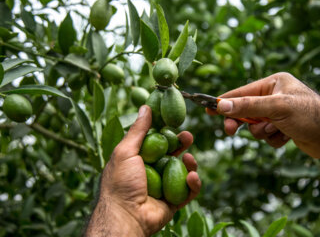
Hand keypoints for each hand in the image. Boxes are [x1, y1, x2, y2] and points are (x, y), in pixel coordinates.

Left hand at [85, 105, 200, 236]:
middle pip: (172, 154)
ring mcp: (164, 187)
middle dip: (182, 144)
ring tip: (189, 159)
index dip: (167, 131)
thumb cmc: (121, 182)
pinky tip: (192, 176)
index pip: (157, 142)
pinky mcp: (174, 202)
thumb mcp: (125, 151)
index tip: (175, 121)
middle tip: (188, 136)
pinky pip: (189, 191)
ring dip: (190, 163)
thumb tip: (146, 107)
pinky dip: (194, 183)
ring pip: (183, 171)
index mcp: (139, 160)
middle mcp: (152, 172)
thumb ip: (138, 130)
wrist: (125, 217)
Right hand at [207, 72, 319, 158]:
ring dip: (263, 132)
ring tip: (276, 130)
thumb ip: (248, 106)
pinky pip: (266, 135)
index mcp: (274, 83)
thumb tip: (222, 105)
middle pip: (246, 110)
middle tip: (230, 131)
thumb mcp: (277, 108)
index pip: (242, 92)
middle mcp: (275, 96)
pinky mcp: (282, 127)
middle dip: (242, 122)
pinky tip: (286, 137)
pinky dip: (273, 138)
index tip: (209, 108)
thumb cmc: (309, 116)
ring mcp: (278, 112)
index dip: (225, 101)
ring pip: (255, 125)